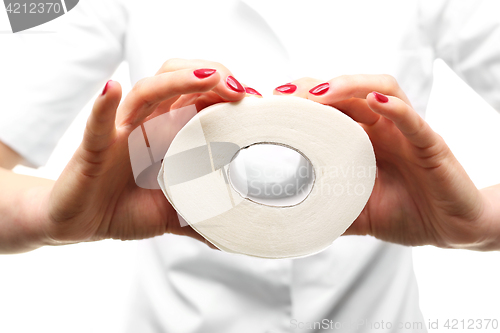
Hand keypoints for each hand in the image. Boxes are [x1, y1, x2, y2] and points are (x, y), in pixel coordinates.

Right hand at [36, 59, 253, 247]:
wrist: (82, 223)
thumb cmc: (125, 209)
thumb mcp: (173, 214)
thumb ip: (201, 220)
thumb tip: (230, 237)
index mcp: (169, 134)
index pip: (200, 99)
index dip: (227, 93)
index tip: (256, 102)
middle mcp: (148, 124)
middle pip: (179, 81)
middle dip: (213, 78)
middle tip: (241, 90)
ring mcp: (121, 132)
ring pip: (148, 92)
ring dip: (179, 80)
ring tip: (210, 79)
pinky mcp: (93, 148)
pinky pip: (97, 124)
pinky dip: (104, 105)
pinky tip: (113, 88)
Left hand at [274, 75, 495, 249]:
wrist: (448, 230)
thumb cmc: (403, 215)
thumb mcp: (355, 214)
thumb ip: (327, 211)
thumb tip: (288, 220)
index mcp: (360, 140)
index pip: (329, 108)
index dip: (301, 102)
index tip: (272, 105)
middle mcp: (380, 129)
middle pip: (347, 92)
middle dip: (314, 88)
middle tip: (284, 95)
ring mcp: (404, 132)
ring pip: (379, 90)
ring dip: (348, 86)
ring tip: (319, 93)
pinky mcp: (430, 144)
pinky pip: (413, 119)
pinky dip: (395, 107)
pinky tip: (374, 101)